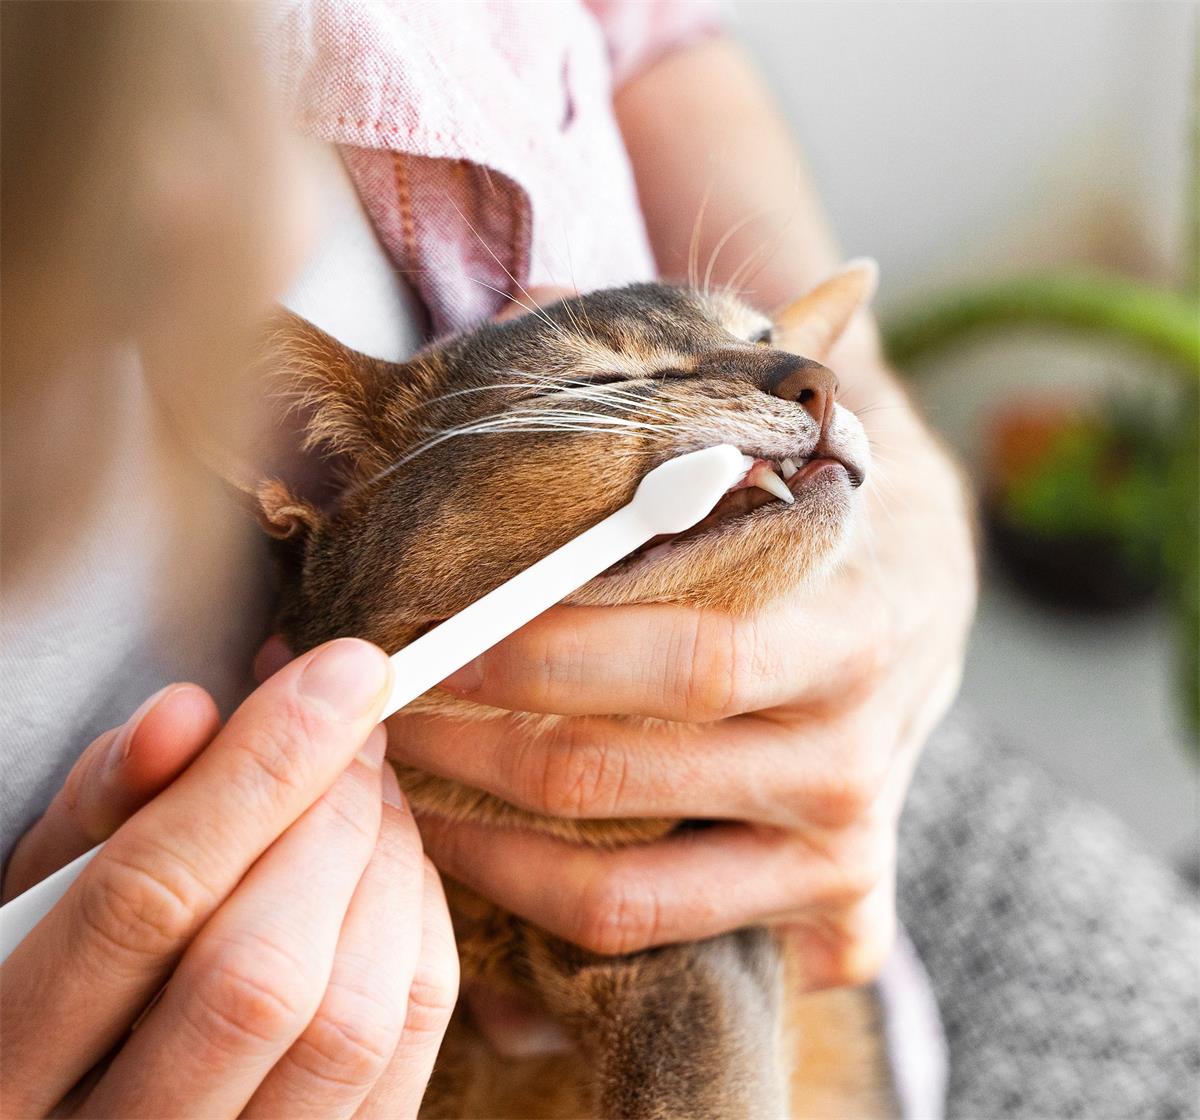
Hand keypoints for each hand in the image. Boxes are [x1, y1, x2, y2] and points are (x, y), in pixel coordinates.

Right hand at [1, 639, 457, 1118]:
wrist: (92, 1097)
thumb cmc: (51, 977)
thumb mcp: (38, 889)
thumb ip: (103, 805)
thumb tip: (188, 715)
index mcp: (4, 1070)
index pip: (145, 903)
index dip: (259, 772)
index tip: (342, 674)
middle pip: (261, 975)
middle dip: (333, 819)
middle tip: (355, 728)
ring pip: (353, 1024)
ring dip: (388, 870)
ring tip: (370, 789)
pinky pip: (410, 1049)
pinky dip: (422, 932)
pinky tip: (392, 867)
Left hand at [385, 347, 973, 988]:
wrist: (923, 592)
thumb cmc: (815, 508)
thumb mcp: (779, 439)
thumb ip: (669, 382)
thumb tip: (527, 297)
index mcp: (851, 626)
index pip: (678, 656)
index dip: (535, 653)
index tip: (421, 630)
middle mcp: (854, 753)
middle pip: (626, 772)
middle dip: (473, 747)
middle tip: (373, 712)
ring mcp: (844, 846)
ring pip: (631, 890)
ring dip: (487, 851)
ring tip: (398, 795)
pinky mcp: (833, 909)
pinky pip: (666, 945)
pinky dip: (560, 934)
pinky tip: (486, 880)